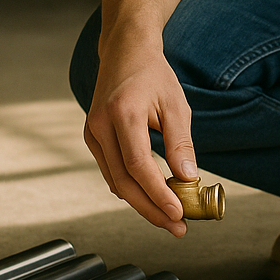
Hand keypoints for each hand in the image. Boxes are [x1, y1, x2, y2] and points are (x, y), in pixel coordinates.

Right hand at [83, 30, 196, 235]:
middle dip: (150, 209)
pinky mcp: (91, 137)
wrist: (124, 52)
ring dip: (141, 203)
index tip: (178, 213)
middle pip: (123, 181)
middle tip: (176, 227)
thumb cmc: (153, 76)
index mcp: (123, 114)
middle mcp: (100, 125)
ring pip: (114, 181)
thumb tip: (188, 179)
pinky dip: (130, 188)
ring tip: (168, 218)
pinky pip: (110, 171)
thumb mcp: (175, 105)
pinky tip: (151, 198)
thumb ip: (180, 143)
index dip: (158, 194)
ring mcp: (91, 132)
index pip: (139, 166)